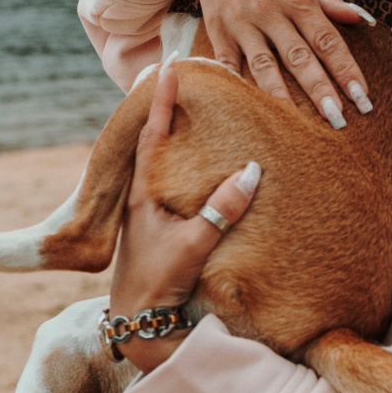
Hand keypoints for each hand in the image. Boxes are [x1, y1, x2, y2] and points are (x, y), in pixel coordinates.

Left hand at [109, 62, 264, 370]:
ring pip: (160, 165)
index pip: (153, 136)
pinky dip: (181, 167)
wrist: (138, 324)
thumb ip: (222, 210)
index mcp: (144, 195)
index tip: (167, 68)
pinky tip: (194, 167)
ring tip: (186, 112)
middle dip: (164, 110)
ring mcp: (148, 216)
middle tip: (175, 79)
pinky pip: (170, 187)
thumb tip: (253, 171)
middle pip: (152, 143)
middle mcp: (143, 199)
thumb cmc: (158, 282)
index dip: (160, 101)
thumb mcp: (193, 244)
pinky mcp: (158, 231)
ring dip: (172, 138)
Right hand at [138, 0, 373, 125]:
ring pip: (266, 67)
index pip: (328, 41)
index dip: (346, 71)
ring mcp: (243, 22)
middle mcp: (272, 12)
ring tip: (299, 124)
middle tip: (339, 120)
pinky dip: (238, 86)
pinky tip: (249, 109)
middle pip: (301, 59)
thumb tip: (362, 18)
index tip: (363, 97)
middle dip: (321, 91)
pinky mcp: (218, 28)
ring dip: (284, 97)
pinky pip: (229, 63)